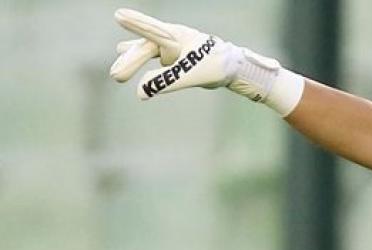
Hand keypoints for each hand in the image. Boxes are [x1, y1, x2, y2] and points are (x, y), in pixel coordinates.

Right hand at [109, 8, 302, 113]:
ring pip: (146, 50)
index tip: (119, 15)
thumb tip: (140, 92)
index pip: (154, 31)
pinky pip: (151, 55)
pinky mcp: (174, 55)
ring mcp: (172, 46)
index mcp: (178, 37)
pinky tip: (124, 50)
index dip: (136, 24)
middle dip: (131, 61)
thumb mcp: (191, 76)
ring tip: (116, 62)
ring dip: (132, 58)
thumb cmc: (216, 66)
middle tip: (116, 76)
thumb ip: (166, 82)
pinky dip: (138, 56)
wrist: (234, 67)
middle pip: (146, 48)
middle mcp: (172, 38)